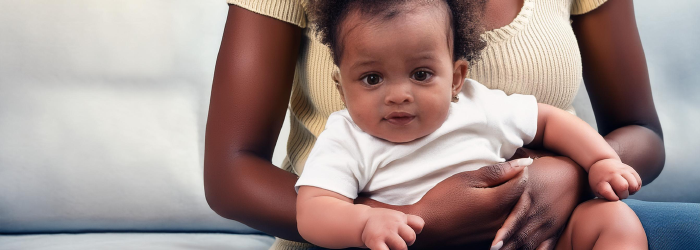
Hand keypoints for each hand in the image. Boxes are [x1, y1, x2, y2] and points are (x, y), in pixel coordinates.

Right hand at [357, 158, 531, 248]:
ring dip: (515, 199)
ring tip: (502, 188)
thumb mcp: (467, 179)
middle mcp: (503, 220)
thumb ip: (497, 171)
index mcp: (498, 202)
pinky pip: (509, 224)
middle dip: (519, 184)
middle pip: (524, 198)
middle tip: (508, 173)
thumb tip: (523, 163)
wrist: (426, 228)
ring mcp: (498, 232)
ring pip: (518, 213)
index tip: (511, 162)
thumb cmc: (443, 200)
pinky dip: (507, 213)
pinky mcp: (491, 239)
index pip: (522, 181)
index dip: (519, 168)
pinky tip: (494, 206)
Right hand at [361, 208, 424, 249]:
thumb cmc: (382, 222)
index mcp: (400, 218)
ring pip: (402, 247)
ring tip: (390, 246)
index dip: (416, 231)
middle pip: (411, 237)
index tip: (406, 234)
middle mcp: (394, 224)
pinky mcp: (376, 242)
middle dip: (407, 242)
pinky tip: (384, 249)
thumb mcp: (396, 217)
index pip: (418, 224)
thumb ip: (410, 221)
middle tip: (398, 242)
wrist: (360, 221)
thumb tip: (420, 229)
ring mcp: (385, 233)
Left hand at [492, 149, 589, 249]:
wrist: (573, 174)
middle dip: (507, 246)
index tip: (493, 244)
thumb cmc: (542, 170)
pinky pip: (546, 246)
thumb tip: (480, 174)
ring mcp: (547, 222)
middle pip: (521, 234)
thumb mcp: (523, 169)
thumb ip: (503, 173)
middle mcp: (538, 211)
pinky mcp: (555, 229)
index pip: (516, 217)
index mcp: (527, 195)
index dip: (505, 231)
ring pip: (530, 242)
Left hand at [588, 158, 641, 200]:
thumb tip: (617, 206)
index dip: (613, 198)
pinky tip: (630, 187)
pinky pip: (638, 180)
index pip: (607, 191)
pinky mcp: (629, 169)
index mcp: (600, 181)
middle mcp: (611, 174)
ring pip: (633, 184)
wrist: (603, 163)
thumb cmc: (600, 182)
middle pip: (623, 187)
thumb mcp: (597, 190)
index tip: (614, 198)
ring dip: (632, 191)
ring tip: (627, 191)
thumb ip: (605, 198)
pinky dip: (637, 187)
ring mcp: (621, 170)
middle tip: (620, 195)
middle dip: (624, 195)